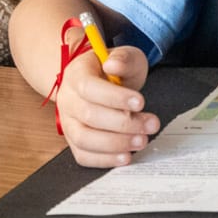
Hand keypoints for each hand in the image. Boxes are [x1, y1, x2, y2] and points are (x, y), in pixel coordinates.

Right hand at [54, 45, 156, 167]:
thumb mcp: (123, 57)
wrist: (97, 81)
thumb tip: (113, 66)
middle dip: (123, 124)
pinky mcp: (74, 141)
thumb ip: (123, 59)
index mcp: (76, 75)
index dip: (115, 98)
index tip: (140, 102)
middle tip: (149, 125)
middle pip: (89, 116)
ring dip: (115, 144)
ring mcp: (68, 122)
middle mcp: (67, 99)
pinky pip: (84, 156)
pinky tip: (126, 156)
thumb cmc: (111, 71)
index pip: (89, 88)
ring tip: (141, 141)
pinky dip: (105, 160)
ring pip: (84, 139)